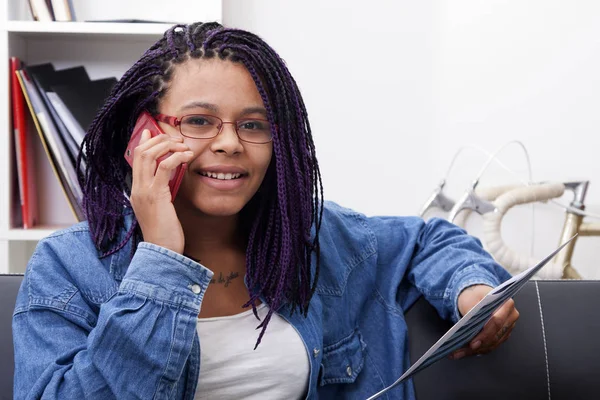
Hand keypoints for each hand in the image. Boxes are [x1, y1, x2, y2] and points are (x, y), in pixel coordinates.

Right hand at [129, 129, 193, 253]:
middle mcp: (137, 189)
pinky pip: (164, 167)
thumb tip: (168, 178)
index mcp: (136, 191)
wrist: (162, 252)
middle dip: (159, 140)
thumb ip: (161, 192)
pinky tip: (187, 157)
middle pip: (141, 152)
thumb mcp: (161, 209)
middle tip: (176, 139)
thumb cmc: (165, 233)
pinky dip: (176, 157)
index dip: (143, 142)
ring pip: (149, 156)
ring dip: (168, 146)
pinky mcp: (156, 195)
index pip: (135, 159)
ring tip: (183, 146)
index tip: (152, 131)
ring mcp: (144, 192)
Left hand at [450, 284, 519, 359]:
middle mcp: (510, 317)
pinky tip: (464, 352)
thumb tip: (468, 325)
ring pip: (492, 344)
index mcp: (506, 304)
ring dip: (475, 351)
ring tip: (457, 353)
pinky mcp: (502, 336)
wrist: (478, 296)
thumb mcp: (471, 296)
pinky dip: (477, 350)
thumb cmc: (475, 295)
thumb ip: (472, 309)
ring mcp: (507, 328)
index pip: (497, 322)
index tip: (472, 343)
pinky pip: (490, 346)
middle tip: (461, 351)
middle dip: (478, 346)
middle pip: (495, 336)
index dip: (485, 334)